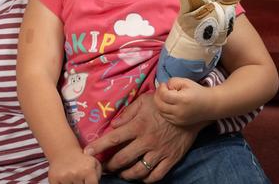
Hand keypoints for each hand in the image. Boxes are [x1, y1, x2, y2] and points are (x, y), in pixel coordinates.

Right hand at [48, 150, 101, 183]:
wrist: (64, 152)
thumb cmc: (81, 160)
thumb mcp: (95, 164)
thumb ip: (98, 175)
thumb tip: (95, 183)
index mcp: (88, 170)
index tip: (87, 182)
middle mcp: (76, 173)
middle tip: (80, 179)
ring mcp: (64, 177)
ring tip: (73, 179)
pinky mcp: (53, 178)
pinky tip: (65, 181)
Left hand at [83, 93, 203, 182]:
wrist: (190, 110)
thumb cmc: (163, 104)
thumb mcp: (143, 101)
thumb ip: (127, 113)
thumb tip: (114, 125)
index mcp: (138, 126)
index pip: (113, 139)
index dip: (99, 146)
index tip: (88, 152)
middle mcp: (147, 141)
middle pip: (123, 159)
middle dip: (110, 165)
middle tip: (103, 167)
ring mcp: (159, 152)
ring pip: (138, 171)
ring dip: (126, 175)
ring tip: (120, 173)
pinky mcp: (171, 159)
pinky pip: (156, 175)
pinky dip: (146, 180)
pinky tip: (140, 177)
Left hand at [155, 77, 211, 124]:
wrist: (211, 105)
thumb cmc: (197, 91)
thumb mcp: (186, 82)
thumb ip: (173, 82)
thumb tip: (165, 87)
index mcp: (182, 100)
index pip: (163, 95)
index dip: (161, 88)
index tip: (164, 84)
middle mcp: (179, 111)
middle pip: (159, 104)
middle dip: (157, 95)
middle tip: (161, 90)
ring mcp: (179, 119)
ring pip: (161, 112)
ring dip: (159, 103)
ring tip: (164, 97)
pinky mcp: (179, 123)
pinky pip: (166, 117)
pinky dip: (163, 110)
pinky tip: (167, 104)